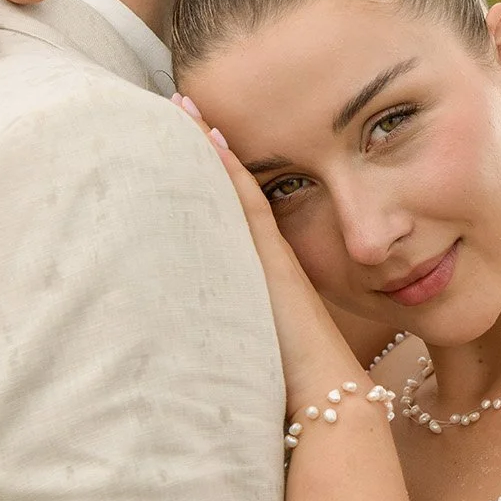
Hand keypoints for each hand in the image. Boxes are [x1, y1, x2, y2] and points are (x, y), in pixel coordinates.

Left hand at [174, 95, 361, 420]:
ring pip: (238, 184)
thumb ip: (222, 339)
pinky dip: (224, 164)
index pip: (237, 210)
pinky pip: (246, 198)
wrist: (327, 399)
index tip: (188, 132)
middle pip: (236, 188)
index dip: (214, 172)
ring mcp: (270, 253)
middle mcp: (268, 256)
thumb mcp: (249, 351)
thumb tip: (173, 345)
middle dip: (207, 146)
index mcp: (264, 276)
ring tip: (182, 101)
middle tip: (179, 100)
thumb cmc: (293, 389)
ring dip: (210, 143)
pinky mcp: (270, 258)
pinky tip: (201, 130)